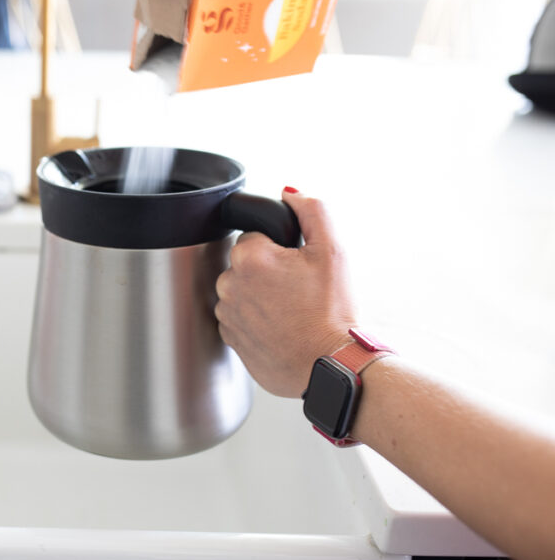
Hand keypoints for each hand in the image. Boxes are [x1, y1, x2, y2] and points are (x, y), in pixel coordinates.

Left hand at [214, 189, 356, 396]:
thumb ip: (312, 211)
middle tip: (298, 290)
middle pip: (246, 264)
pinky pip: (241, 317)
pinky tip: (282, 326)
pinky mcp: (230, 338)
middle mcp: (228, 284)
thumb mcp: (332, 251)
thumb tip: (290, 194)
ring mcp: (227, 314)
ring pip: (242, 291)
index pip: (254, 236)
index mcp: (248, 257)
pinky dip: (257, 319)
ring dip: (261, 295)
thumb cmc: (331, 313)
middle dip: (269, 272)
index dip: (280, 249)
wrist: (329, 366)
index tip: (297, 267)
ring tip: (292, 311)